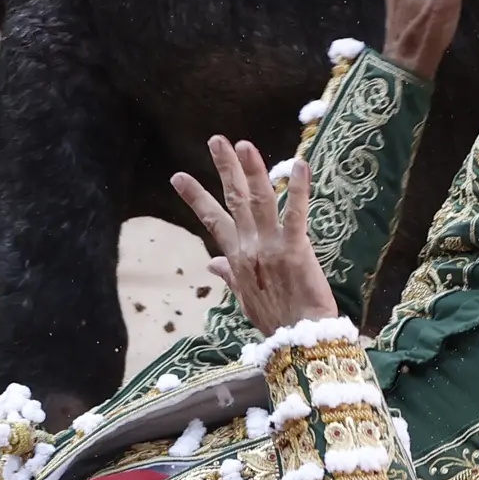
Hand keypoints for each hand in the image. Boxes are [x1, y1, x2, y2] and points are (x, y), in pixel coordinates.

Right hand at [170, 138, 337, 335]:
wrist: (299, 339)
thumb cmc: (276, 319)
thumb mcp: (245, 298)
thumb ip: (229, 276)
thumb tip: (211, 264)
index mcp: (237, 258)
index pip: (212, 220)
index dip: (196, 197)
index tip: (178, 176)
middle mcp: (249, 248)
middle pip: (233, 200)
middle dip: (224, 168)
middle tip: (216, 140)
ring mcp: (270, 247)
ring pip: (258, 200)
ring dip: (251, 170)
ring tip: (243, 144)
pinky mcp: (295, 250)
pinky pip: (295, 214)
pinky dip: (298, 189)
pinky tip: (300, 165)